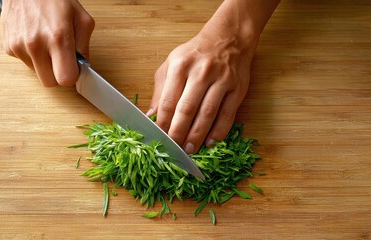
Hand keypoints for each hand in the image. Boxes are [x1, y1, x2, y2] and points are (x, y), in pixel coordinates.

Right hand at [0, 0, 94, 86]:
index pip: (65, 79)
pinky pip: (25, 62)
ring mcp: (19, 46)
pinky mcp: (8, 46)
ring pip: (37, 73)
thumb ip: (85, 47)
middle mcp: (35, 44)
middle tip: (61, 59)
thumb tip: (83, 68)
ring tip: (46, 42)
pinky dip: (32, 56)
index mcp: (57, 38)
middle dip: (57, 74)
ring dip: (44, 64)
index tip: (73, 68)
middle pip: (49, 83)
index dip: (72, 76)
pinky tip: (35, 38)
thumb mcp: (82, 19)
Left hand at [148, 31, 255, 153]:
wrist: (229, 38)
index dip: (162, 123)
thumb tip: (151, 116)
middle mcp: (201, 72)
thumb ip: (161, 89)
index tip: (158, 138)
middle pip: (187, 109)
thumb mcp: (172, 64)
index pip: (168, 101)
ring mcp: (221, 80)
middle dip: (178, 133)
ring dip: (197, 135)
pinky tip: (210, 142)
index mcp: (180, 66)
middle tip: (173, 150)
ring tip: (189, 149)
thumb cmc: (195, 54)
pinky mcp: (237, 89)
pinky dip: (219, 131)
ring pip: (207, 114)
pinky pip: (227, 114)